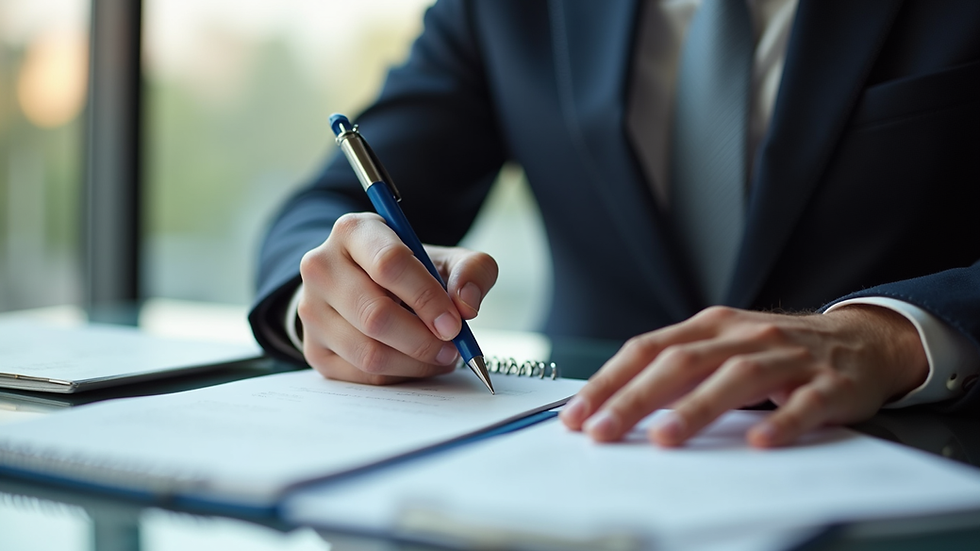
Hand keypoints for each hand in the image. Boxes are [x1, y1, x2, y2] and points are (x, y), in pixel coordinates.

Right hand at [297, 212, 497, 384]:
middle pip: (375, 314)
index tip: (455, 323)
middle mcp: (321, 267)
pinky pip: (362, 375)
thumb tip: (466, 305)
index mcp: (353, 231)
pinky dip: (399, 376)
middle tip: (453, 347)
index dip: (427, 298)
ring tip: (441, 355)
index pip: (389, 263)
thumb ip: (471, 271)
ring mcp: (311, 310)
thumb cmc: (410, 272)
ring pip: (368, 352)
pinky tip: (416, 363)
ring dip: (415, 363)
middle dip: (423, 339)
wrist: (365, 286)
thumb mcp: (446, 259)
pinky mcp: (313, 348)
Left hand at [560, 305, 927, 447]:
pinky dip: (781, 421)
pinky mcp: (829, 383)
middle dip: (636, 399)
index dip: (609, 381)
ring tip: (665, 438)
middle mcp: (743, 335)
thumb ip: (677, 370)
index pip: (647, 349)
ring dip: (697, 408)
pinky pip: (804, 403)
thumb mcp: (722, 347)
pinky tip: (759, 442)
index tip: (576, 416)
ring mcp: (787, 357)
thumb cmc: (775, 351)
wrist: (861, 340)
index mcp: (710, 326)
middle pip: (682, 362)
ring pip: (736, 378)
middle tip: (604, 432)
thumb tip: (613, 406)